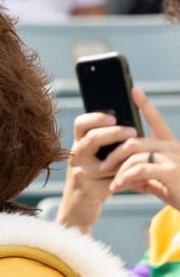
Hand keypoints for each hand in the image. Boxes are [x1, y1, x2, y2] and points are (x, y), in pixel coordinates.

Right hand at [57, 106, 137, 233]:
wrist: (77, 210)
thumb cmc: (92, 180)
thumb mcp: (92, 160)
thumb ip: (105, 146)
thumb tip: (132, 130)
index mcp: (78, 146)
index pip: (81, 124)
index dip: (96, 117)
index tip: (114, 116)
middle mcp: (75, 157)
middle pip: (93, 138)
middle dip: (115, 133)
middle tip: (134, 132)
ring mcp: (80, 174)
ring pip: (108, 163)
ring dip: (126, 161)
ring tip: (141, 159)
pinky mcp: (89, 190)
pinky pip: (114, 181)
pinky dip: (129, 180)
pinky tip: (140, 180)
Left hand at [106, 88, 179, 205]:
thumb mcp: (160, 182)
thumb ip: (143, 176)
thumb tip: (123, 177)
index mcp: (170, 146)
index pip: (156, 120)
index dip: (146, 104)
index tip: (135, 90)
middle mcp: (172, 147)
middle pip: (135, 141)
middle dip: (115, 153)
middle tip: (103, 166)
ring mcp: (173, 158)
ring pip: (135, 155)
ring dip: (118, 170)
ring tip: (113, 183)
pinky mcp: (172, 171)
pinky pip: (140, 169)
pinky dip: (124, 178)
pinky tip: (117, 187)